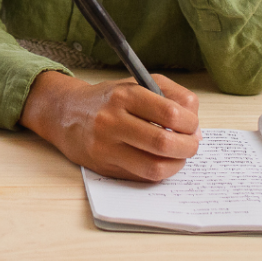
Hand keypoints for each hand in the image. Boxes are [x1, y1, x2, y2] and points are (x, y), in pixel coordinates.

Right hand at [19, 70, 200, 181]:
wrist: (67, 113)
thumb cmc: (108, 99)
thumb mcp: (137, 83)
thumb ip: (171, 94)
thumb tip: (195, 122)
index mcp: (124, 95)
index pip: (170, 114)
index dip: (190, 123)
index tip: (192, 125)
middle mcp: (112, 120)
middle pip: (164, 143)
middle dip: (188, 147)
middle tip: (191, 144)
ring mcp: (107, 146)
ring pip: (155, 167)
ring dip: (176, 164)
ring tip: (178, 156)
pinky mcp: (104, 166)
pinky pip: (142, 176)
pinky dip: (159, 172)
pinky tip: (160, 161)